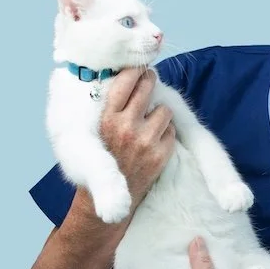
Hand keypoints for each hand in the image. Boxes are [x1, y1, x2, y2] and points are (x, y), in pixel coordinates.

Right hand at [99, 68, 175, 204]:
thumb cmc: (105, 157)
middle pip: (148, 87)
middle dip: (150, 82)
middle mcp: (125, 128)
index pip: (125, 82)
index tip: (138, 70)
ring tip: (149, 123)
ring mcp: (145, 142)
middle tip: (150, 83)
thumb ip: (112, 108)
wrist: (112, 198)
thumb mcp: (98, 130)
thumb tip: (133, 77)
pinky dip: (165, 133)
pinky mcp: (160, 155)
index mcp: (106, 119)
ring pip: (164, 109)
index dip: (135, 71)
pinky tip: (154, 141)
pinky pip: (171, 130)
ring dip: (160, 113)